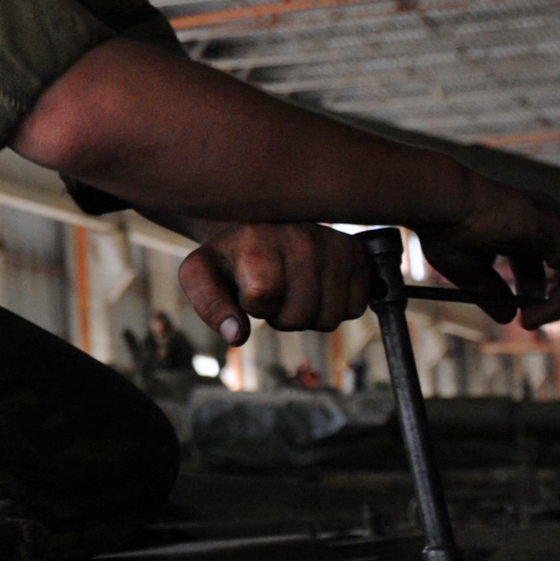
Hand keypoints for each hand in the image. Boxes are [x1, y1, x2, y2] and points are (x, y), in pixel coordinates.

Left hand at [176, 223, 381, 346]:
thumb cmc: (231, 255)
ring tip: (294, 288)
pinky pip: (354, 310)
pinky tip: (318, 287)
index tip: (248, 287)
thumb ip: (209, 305)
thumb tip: (235, 335)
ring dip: (308, 315)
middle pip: (300, 316)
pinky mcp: (358, 255)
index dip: (254, 305)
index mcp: (259, 237)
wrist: (262, 225)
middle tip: (273, 291)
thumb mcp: (201, 274)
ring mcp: (334, 244)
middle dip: (281, 316)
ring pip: (329, 318)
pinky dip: (335, 308)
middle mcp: (302, 236)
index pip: (263, 296)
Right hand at [417, 176, 559, 328]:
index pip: (556, 259)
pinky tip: (532, 313)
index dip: (545, 292)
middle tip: (536, 320)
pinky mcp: (558, 231)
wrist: (438, 204)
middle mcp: (548, 219)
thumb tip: (507, 318)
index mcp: (529, 223)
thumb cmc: (444, 227)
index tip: (525, 316)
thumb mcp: (469, 269)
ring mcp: (556, 222)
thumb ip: (491, 290)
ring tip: (538, 320)